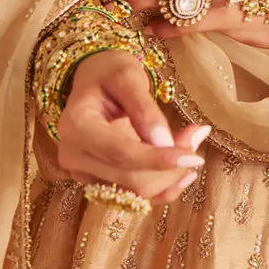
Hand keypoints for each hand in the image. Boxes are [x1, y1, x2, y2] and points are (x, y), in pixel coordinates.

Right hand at [56, 48, 209, 202]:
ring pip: (135, 191)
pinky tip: (182, 173)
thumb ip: (144, 109)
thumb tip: (164, 143)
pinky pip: (134, 195)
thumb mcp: (128, 76)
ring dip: (169, 175)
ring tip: (189, 143)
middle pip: (130, 177)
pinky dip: (162, 186)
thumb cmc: (109, 72)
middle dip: (170, 166)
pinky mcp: (97, 182)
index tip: (194, 156)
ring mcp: (83, 172)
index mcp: (76, 125)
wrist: (94, 81)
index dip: (159, 159)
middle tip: (196, 137)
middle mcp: (73, 155)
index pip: (121, 153)